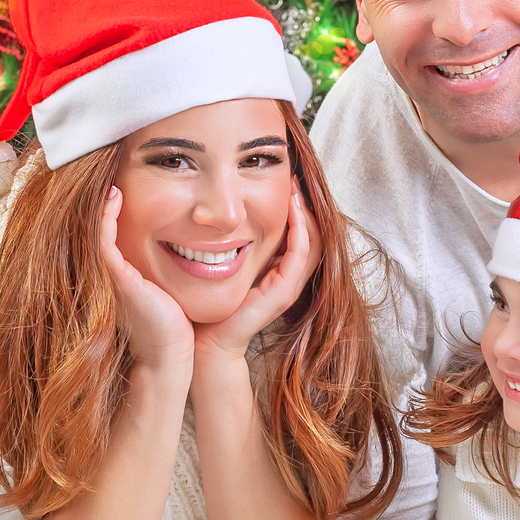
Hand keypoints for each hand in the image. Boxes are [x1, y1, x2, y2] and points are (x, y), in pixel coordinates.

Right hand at [98, 186, 193, 374]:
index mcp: (127, 269)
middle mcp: (116, 268)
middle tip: (116, 171)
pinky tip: (115, 195)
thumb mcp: (173, 285)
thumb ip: (175, 265)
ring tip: (113, 178)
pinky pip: (103, 238)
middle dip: (107, 199)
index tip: (127, 183)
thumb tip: (198, 245)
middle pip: (104, 226)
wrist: (170, 354)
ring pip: (100, 228)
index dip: (117, 206)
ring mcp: (113, 272)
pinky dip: (105, 215)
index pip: (117, 229)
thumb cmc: (177, 322)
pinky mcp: (116, 275)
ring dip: (104, 201)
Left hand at [194, 189, 318, 364]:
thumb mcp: (227, 264)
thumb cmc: (211, 302)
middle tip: (296, 181)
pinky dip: (300, 231)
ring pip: (313, 243)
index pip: (302, 235)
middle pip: (314, 236)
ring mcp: (288, 287)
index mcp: (279, 271)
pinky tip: (292, 211)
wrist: (206, 338)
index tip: (288, 184)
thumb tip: (225, 214)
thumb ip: (235, 244)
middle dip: (306, 207)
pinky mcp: (282, 293)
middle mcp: (288, 279)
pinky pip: (300, 256)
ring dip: (306, 215)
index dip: (299, 209)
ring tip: (295, 191)